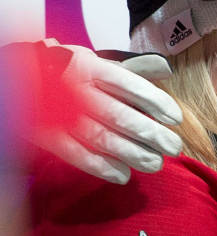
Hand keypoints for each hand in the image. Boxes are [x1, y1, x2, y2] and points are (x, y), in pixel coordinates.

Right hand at [5, 40, 182, 183]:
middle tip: (174, 147)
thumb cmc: (71, 70)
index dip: (156, 102)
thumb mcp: (100, 60)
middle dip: (150, 134)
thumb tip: (167, 69)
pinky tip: (123, 175)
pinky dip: (100, 166)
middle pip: (119, 115)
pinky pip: (75, 153)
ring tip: (155, 164)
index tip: (176, 118)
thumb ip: (135, 67)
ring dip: (131, 154)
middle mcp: (77, 90)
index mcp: (93, 68)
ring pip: (101, 137)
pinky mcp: (46, 134)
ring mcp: (60, 114)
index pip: (130, 84)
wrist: (21, 77)